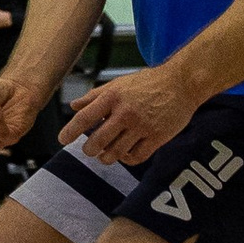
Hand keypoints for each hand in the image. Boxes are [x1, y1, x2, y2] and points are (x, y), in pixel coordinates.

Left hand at [61, 65, 197, 169]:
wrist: (181, 83)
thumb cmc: (147, 82)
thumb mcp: (118, 83)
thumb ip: (94, 96)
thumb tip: (73, 105)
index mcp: (112, 97)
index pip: (85, 117)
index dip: (70, 131)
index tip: (62, 140)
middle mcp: (125, 113)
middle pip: (99, 140)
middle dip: (89, 149)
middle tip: (88, 150)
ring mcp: (142, 126)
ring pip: (116, 151)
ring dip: (106, 157)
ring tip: (104, 156)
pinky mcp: (158, 137)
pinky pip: (137, 156)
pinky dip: (127, 159)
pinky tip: (124, 156)